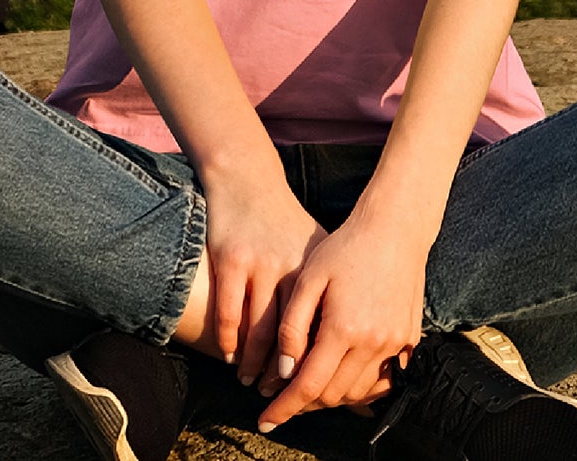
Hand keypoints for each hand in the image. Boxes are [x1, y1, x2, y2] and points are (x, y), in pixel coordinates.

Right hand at [200, 167, 327, 385]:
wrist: (248, 180)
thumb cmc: (284, 222)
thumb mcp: (315, 249)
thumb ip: (329, 289)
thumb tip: (347, 337)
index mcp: (315, 270)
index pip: (318, 330)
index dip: (314, 364)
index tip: (310, 390)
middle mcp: (291, 268)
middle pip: (289, 337)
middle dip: (284, 374)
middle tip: (277, 397)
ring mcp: (259, 264)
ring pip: (257, 331)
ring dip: (254, 364)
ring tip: (252, 382)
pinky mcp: (231, 260)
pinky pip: (229, 314)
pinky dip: (229, 342)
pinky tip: (230, 356)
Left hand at [256, 207, 428, 430]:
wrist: (395, 228)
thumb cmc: (345, 247)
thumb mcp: (309, 278)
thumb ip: (293, 326)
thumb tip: (284, 370)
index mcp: (343, 328)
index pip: (308, 385)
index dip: (284, 407)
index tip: (265, 420)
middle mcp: (373, 343)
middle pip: (332, 395)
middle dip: (304, 403)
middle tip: (282, 396)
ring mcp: (395, 344)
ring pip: (358, 392)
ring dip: (331, 396)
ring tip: (309, 384)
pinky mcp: (410, 340)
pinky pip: (383, 380)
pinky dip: (361, 388)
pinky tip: (343, 376)